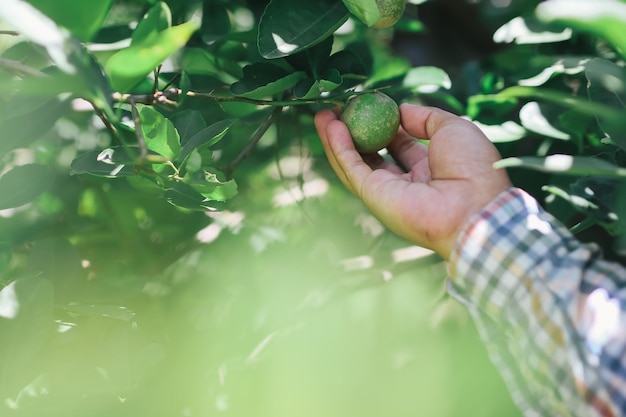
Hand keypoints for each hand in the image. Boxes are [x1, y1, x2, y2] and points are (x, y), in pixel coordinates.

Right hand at [314, 103, 510, 258]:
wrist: (473, 205)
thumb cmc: (473, 167)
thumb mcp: (453, 128)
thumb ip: (425, 117)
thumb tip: (401, 110)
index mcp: (430, 168)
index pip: (400, 144)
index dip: (382, 124)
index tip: (368, 105)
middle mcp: (407, 182)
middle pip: (372, 153)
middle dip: (353, 131)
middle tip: (337, 110)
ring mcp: (388, 192)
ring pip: (356, 162)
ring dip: (337, 139)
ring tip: (323, 115)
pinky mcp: (374, 197)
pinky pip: (353, 168)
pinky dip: (340, 148)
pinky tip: (333, 127)